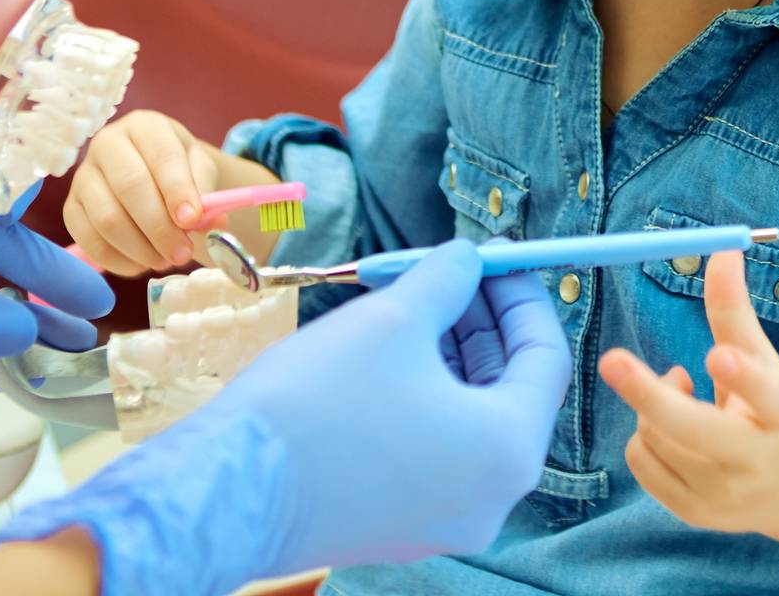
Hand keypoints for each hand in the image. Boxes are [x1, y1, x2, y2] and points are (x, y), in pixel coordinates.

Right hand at [0, 240, 571, 592]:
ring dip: (450, 353)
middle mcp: (488, 497)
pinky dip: (424, 393)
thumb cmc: (319, 403)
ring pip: (467, 417)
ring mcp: (443, 518)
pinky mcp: (398, 523)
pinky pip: (434, 447)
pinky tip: (388, 350)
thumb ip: (447, 280)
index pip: (546, 358)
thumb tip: (469, 258)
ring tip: (413, 298)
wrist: (232, 489)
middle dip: (483, 321)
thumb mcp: (395, 317)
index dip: (522, 295)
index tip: (497, 255)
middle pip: (509, 389)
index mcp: (507, 450)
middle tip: (453, 269)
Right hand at [64, 110, 222, 275]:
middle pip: (130, 187)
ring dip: (141, 249)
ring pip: (107, 219)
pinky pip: (90, 241)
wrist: (151, 173)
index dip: (177, 190)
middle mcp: (107, 144)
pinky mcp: (71, 208)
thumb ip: (207, 193)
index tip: (193, 221)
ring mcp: (84, 176)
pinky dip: (119, 261)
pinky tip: (143, 263)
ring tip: (166, 259)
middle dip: (159, 227)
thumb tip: (212, 224)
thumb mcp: (199, 169)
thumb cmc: (177, 169)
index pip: (160, 155)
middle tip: (182, 253)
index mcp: (144, 126)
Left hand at [599, 248, 778, 539]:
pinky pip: (642, 460)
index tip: (715, 354)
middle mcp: (754, 463)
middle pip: (695, 432)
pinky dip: (645, 433)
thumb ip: (735, 311)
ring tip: (685, 390)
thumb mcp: (765, 361)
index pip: (766, 397)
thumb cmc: (773, 410)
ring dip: (654, 401)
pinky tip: (673, 428)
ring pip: (657, 437)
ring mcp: (723, 497)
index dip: (742, 377)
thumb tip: (724, 248)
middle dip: (650, 396)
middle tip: (611, 359)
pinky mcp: (695, 514)